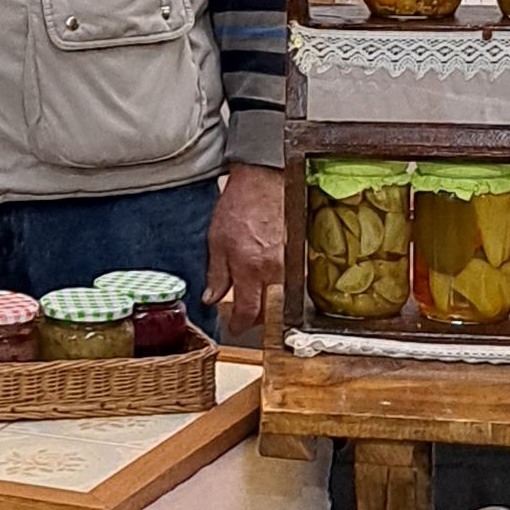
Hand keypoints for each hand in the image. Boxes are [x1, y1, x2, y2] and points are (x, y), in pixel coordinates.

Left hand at [205, 160, 284, 337]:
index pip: (248, 311)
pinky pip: (288, 281)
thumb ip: (216, 275)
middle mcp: (273, 270)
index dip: (240, 325)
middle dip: (255, 318)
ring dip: (267, 303)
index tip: (235, 328)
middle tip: (242, 315)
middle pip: (269, 310)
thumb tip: (212, 299)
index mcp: (250, 268)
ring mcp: (288, 263)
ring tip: (253, 297)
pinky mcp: (297, 254)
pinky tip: (267, 280)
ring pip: (280, 297)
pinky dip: (277, 286)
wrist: (263, 182)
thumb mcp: (216, 241)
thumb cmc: (240, 206)